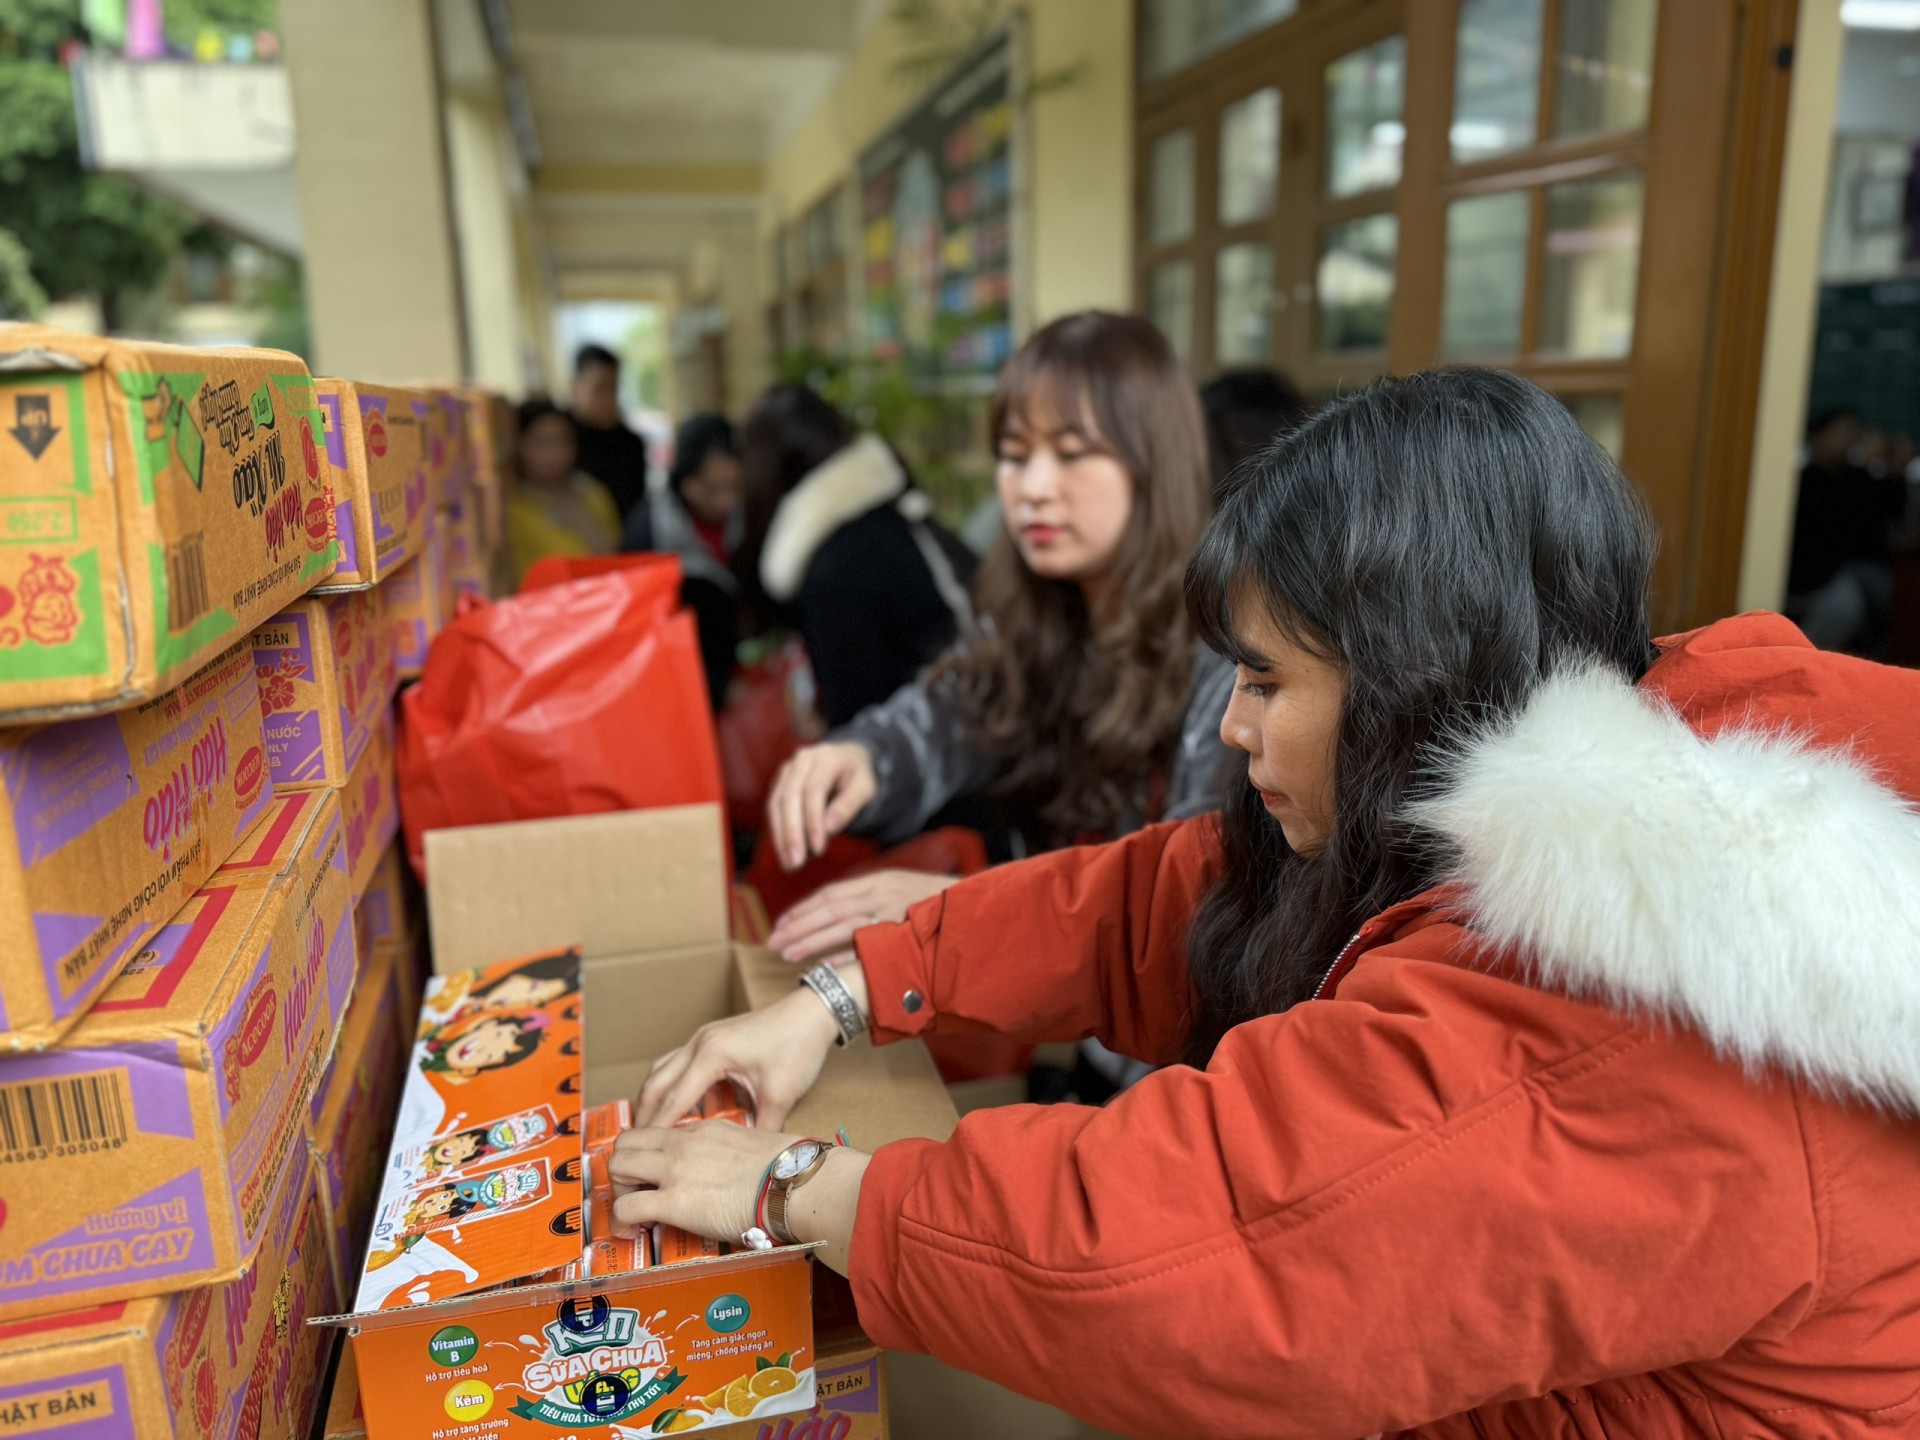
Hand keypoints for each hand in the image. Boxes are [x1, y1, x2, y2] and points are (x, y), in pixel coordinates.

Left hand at [608, 1126, 869, 1273]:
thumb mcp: (757, 1146)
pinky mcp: (674, 1201)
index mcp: (704, 1131)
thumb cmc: (790, 1167)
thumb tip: (747, 1172)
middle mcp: (683, 1145)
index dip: (648, 1157)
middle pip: (627, 1143)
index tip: (653, 1177)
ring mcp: (675, 1171)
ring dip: (619, 1192)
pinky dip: (621, 1223)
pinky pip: (626, 1208)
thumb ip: (738, 1154)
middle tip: (638, 1194)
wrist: (794, 1182)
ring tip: (635, 1214)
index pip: (658, 1134)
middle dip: (623, 1170)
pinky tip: (633, 1233)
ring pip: (617, 1166)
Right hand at [637, 985, 856, 1131]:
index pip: (673, 1099)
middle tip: (636, 1144)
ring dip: (656, 1095)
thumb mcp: (780, 1094)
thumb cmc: (797, 1046)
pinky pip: (681, 1063)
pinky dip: (674, 1084)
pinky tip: (685, 1105)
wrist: (812, 1012)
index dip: (657, 1128)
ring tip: (652, 1126)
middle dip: (644, 1113)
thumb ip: (761, 1129)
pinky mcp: (714, 1037)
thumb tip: (748, 1159)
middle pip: (656, 1081)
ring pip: (664, 1069)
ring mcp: (704, 1037)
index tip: (641, 1152)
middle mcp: (700, 1043)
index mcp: (711, 1055)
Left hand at [766, 869, 958, 963]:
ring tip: (786, 954)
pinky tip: (823, 966)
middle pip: (829, 908)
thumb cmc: (943, 907)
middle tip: (772, 941)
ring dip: (811, 940)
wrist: (981, 910)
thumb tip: (847, 922)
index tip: (782, 923)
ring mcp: (894, 912)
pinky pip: (867, 945)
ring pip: (842, 925)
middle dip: (798, 925)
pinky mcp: (905, 932)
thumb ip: (878, 903)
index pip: (832, 894)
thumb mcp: (906, 894)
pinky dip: (843, 955)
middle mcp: (883, 892)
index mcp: (881, 881)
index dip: (804, 909)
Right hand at [767, 743, 876, 870]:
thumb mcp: (865, 789)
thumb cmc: (858, 777)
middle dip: (792, 832)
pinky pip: (774, 808)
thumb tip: (829, 828)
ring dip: (781, 836)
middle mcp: (802, 760)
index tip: (818, 849)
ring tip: (790, 864)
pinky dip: (779, 832)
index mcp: (826, 757)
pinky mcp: (780, 783)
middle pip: (790, 797)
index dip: (813, 821)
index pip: (814, 790)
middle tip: (796, 863)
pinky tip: (785, 853)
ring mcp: (788, 770)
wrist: (847, 760)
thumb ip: (849, 805)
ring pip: (777, 804)